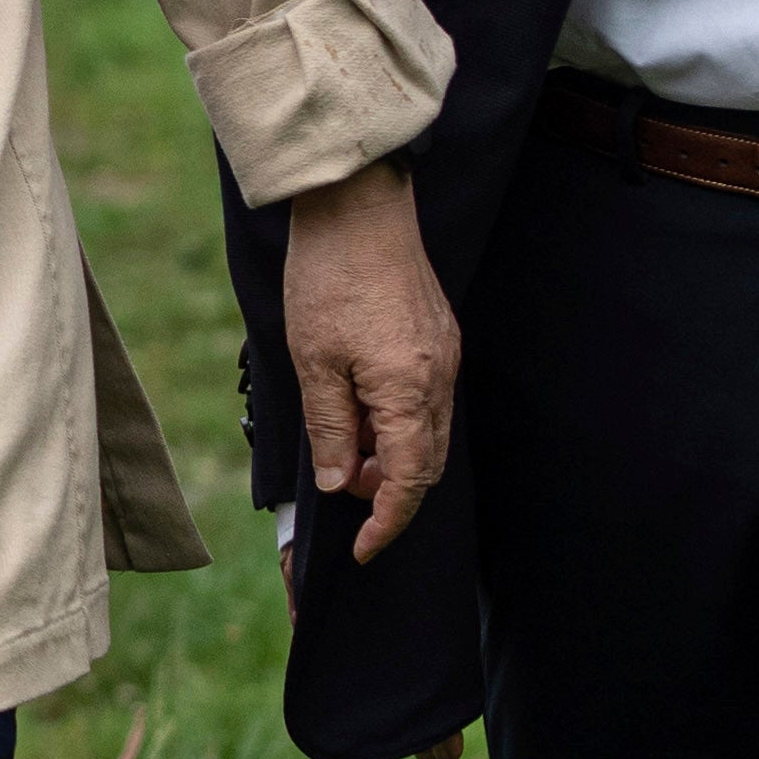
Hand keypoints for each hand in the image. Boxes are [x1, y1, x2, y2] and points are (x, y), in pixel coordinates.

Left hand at [272, 159, 463, 567]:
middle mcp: (439, 378)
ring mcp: (445, 356)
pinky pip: (429, 402)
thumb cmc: (330, 279)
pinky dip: (399, 422)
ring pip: (429, 434)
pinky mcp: (440, 339)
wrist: (359, 208)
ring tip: (344, 440)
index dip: (386, 523)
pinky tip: (361, 407)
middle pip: (425, 464)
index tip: (363, 550)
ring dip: (390, 454)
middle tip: (341, 481)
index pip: (407, 481)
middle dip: (385, 488)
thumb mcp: (313, 363)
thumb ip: (331, 428)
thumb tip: (339, 483)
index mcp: (409, 390)